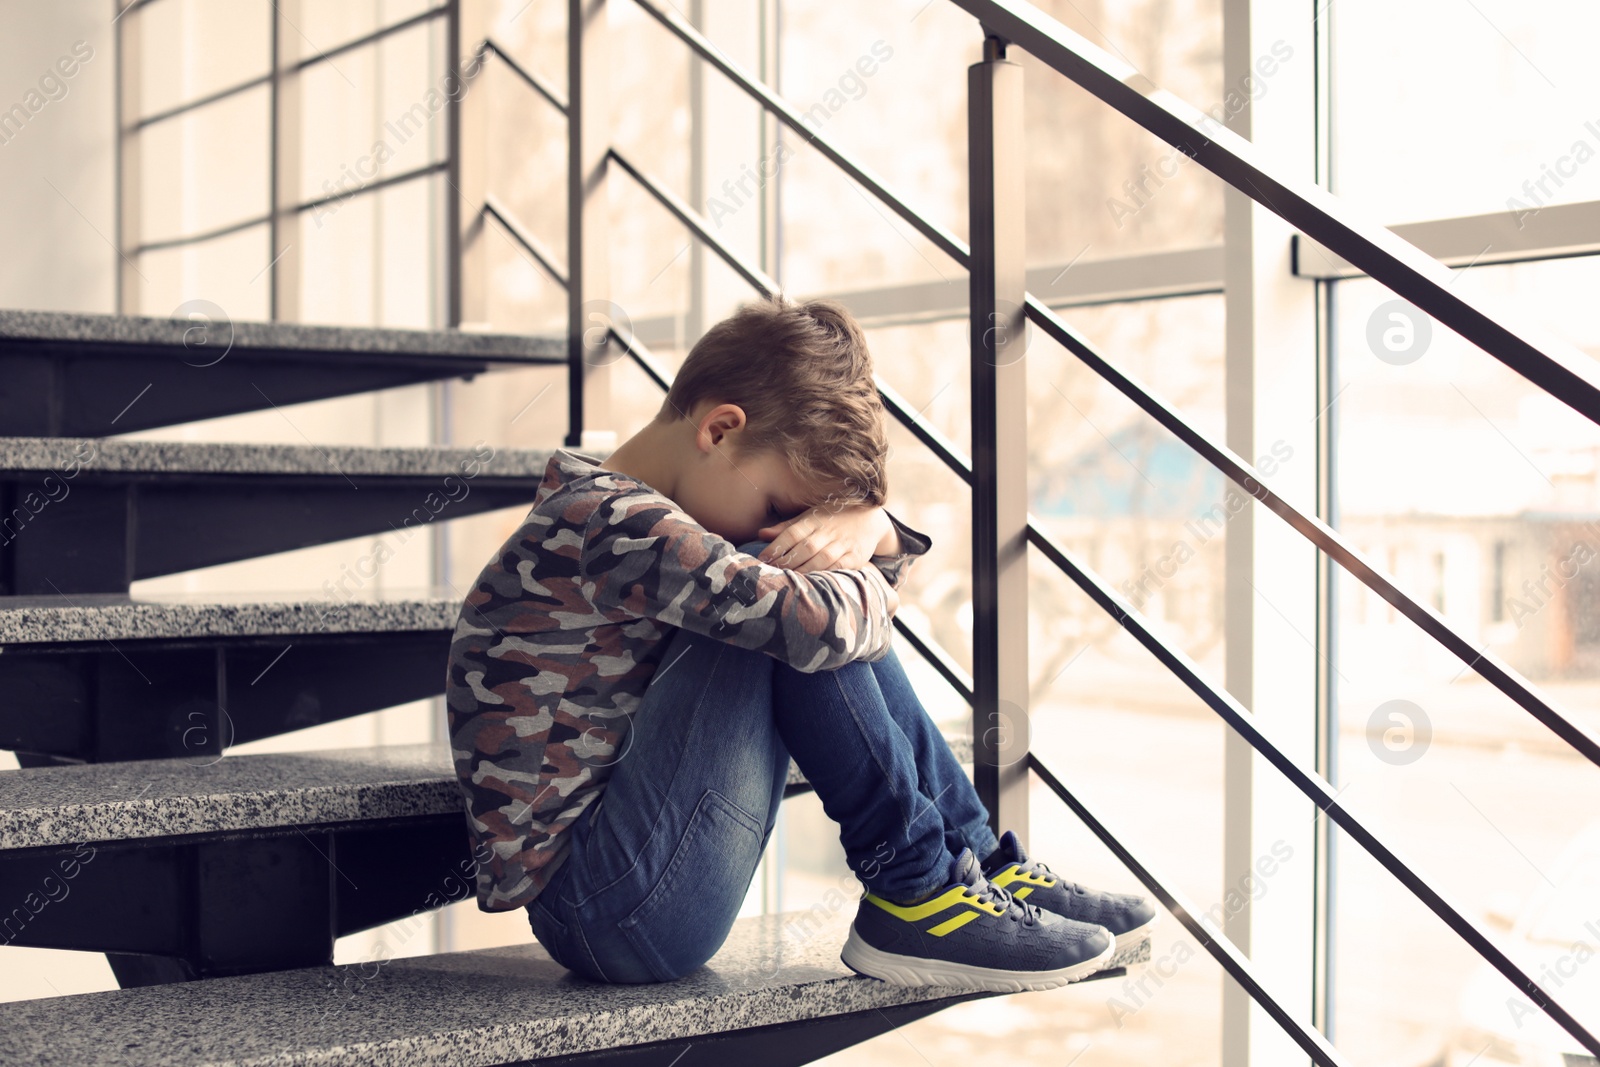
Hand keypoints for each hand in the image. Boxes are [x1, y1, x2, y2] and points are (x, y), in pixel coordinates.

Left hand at [756, 503, 890, 573]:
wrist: (870, 518)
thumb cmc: (832, 518)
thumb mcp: (810, 517)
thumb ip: (786, 528)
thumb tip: (761, 534)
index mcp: (814, 520)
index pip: (793, 533)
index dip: (777, 546)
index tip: (762, 558)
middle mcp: (828, 531)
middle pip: (806, 547)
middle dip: (787, 561)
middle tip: (771, 573)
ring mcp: (843, 544)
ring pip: (822, 558)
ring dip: (804, 570)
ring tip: (788, 580)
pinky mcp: (856, 556)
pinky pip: (840, 567)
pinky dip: (826, 575)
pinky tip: (814, 583)